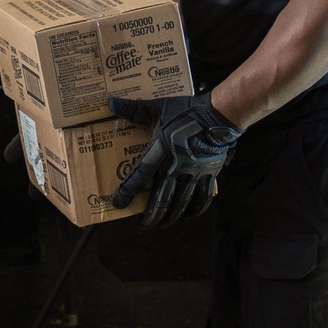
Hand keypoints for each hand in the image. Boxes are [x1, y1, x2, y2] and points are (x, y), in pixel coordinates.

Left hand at [108, 95, 243, 229]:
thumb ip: (134, 109)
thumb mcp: (157, 107)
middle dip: (151, 215)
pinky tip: (189, 214)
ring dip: (171, 216)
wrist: (218, 115)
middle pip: (162, 198)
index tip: (118, 203)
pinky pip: (202, 197)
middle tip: (143, 225)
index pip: (139, 176)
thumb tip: (110, 102)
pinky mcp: (208, 174)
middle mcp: (176, 167)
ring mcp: (193, 173)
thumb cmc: (186, 110)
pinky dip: (195, 208)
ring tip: (163, 224)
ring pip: (181, 202)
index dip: (127, 191)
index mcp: (161, 151)